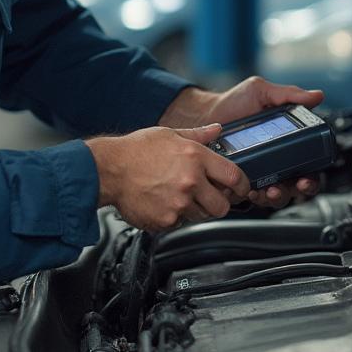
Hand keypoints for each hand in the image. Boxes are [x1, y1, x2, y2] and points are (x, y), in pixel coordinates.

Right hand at [86, 124, 251, 231]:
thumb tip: (217, 129)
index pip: (235, 177)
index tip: (240, 189)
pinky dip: (173, 216)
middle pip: (222, 205)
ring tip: (176, 195)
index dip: (242, 186)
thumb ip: (198, 135)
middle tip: (207, 197)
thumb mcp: (169, 134)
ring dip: (194, 209)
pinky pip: (179, 223)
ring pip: (201, 216)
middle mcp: (191, 181)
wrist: (109, 169)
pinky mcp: (166, 220)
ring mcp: (179, 203)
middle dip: (218, 203)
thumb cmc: (136, 150)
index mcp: (196, 157)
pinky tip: (161, 201)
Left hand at [159, 76, 325, 209]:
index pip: (308, 168)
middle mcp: (276, 162)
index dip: (312, 178)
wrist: (204, 113)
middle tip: (288, 186)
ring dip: (273, 197)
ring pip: (273, 197)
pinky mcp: (238, 181)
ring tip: (266, 190)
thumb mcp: (262, 93)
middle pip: (294, 187)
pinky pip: (248, 197)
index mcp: (287, 144)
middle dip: (294, 191)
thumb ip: (288, 95)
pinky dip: (249, 196)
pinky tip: (246, 189)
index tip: (305, 178)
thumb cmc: (234, 103)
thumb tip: (316, 96)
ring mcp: (257, 174)